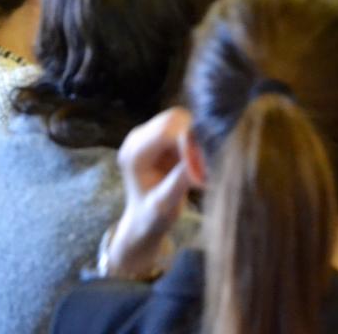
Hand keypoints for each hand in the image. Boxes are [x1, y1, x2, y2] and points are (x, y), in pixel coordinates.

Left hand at [106, 107, 193, 278]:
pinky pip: (183, 125)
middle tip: (203, 164)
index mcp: (134, 154)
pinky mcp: (159, 134)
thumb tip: (199, 162)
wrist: (144, 218)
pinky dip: (193, 139)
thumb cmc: (152, 216)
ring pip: (181, 119)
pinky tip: (191, 161)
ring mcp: (147, 133)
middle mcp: (137, 138)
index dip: (189, 142)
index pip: (165, 132)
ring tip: (196, 164)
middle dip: (193, 138)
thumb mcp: (166, 204)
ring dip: (194, 138)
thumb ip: (179, 182)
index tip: (203, 165)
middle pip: (173, 119)